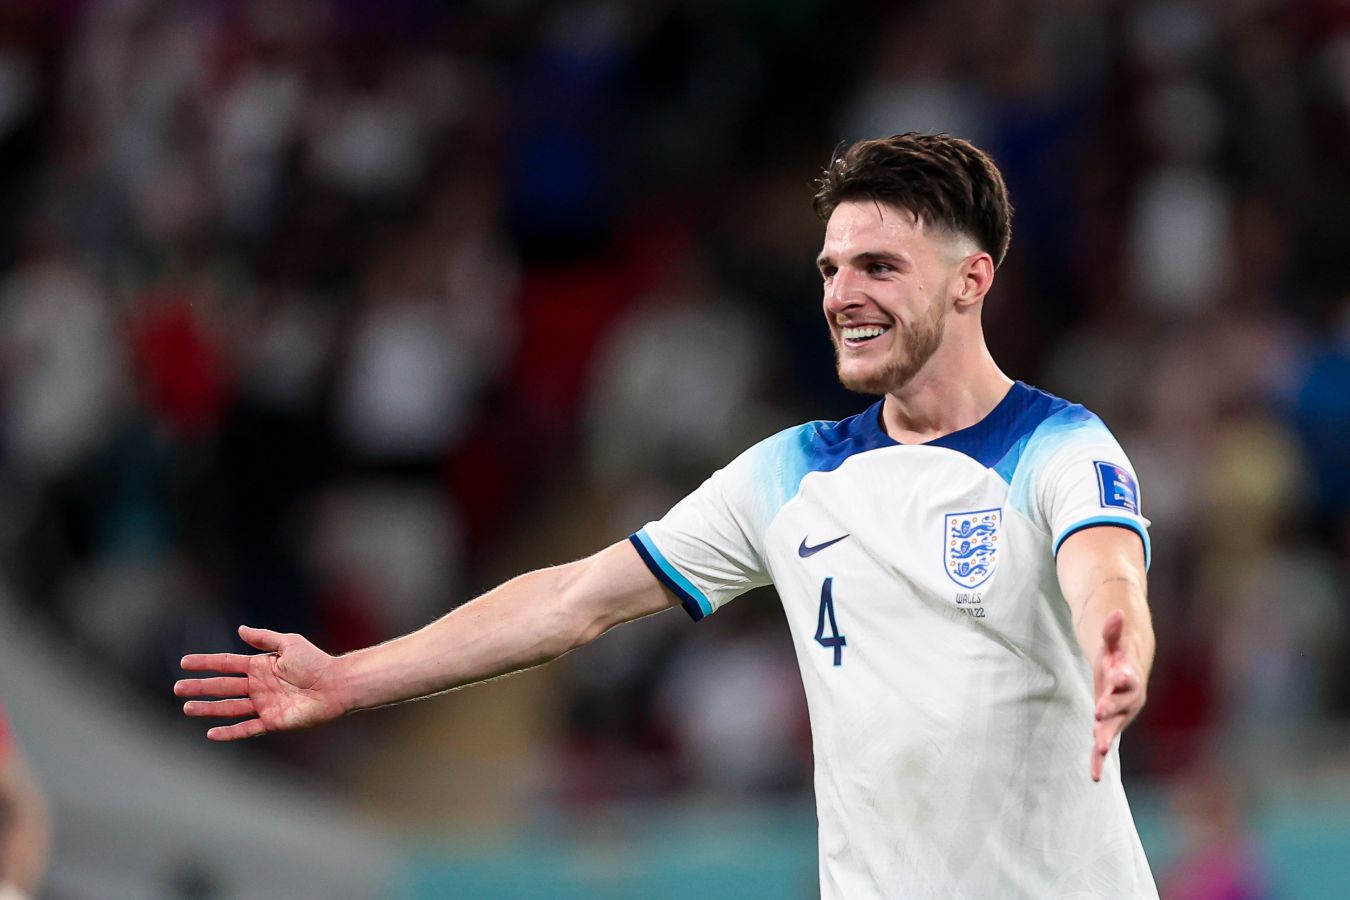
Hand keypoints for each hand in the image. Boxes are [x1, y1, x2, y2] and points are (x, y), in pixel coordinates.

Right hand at [176, 626, 347, 740]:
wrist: (335, 684)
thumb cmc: (316, 662)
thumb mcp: (288, 643)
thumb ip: (264, 638)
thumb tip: (240, 629)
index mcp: (260, 666)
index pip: (226, 664)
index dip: (206, 663)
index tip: (184, 663)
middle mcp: (258, 686)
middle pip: (223, 687)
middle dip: (200, 687)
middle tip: (178, 688)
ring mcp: (264, 705)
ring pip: (229, 708)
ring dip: (208, 708)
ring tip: (187, 708)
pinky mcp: (272, 721)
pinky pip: (246, 728)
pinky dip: (229, 732)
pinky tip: (211, 734)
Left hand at [1090, 610, 1144, 781]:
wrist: (1127, 674)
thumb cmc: (1117, 657)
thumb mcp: (1113, 642)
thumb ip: (1113, 630)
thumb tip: (1116, 613)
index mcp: (1130, 679)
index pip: (1127, 679)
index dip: (1122, 678)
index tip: (1116, 676)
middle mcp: (1128, 701)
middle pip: (1120, 706)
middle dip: (1111, 710)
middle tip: (1099, 714)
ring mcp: (1119, 716)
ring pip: (1112, 728)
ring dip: (1105, 738)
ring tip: (1099, 750)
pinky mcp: (1109, 726)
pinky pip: (1103, 743)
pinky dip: (1098, 759)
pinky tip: (1095, 776)